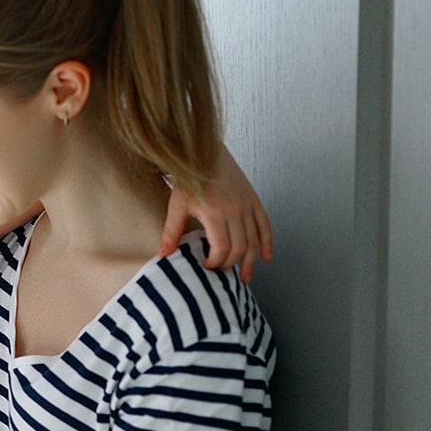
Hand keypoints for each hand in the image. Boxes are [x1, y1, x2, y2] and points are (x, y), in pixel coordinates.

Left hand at [163, 147, 272, 281]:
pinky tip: (266, 258)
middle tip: (219, 272)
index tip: (206, 267)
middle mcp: (235, 210)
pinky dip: (267, 243)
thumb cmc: (188, 179)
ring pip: (255, 240)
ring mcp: (247, 205)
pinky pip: (265, 225)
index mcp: (215, 212)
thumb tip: (163, 255)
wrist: (204, 152)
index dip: (215, 261)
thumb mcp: (176, 205)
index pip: (222, 247)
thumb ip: (171, 231)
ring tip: (244, 277)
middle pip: (240, 247)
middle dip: (230, 264)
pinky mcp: (254, 200)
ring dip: (250, 261)